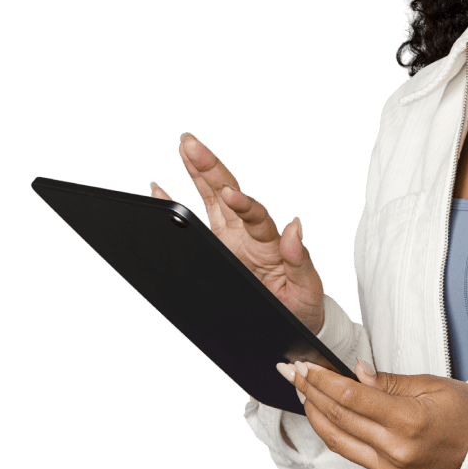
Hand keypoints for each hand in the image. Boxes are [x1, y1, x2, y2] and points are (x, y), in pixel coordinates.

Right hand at [150, 132, 325, 334]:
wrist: (293, 324)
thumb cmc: (302, 306)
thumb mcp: (307, 289)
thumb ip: (300, 260)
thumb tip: (296, 226)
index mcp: (270, 243)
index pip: (256, 216)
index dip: (243, 203)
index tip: (230, 193)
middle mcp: (249, 234)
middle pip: (228, 193)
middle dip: (210, 167)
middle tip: (192, 144)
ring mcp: (232, 238)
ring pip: (212, 198)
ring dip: (199, 172)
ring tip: (186, 146)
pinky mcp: (218, 248)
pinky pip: (197, 222)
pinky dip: (178, 205)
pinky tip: (160, 189)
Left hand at [277, 359, 467, 468]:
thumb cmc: (462, 413)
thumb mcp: (429, 385)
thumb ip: (387, 382)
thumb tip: (354, 373)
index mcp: (409, 421)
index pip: (351, 398)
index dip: (322, 380)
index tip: (303, 366)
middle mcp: (396, 451)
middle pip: (338, 419)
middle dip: (310, 393)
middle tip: (291, 373)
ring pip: (339, 442)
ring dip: (316, 416)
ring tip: (301, 393)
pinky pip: (356, 458)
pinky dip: (341, 436)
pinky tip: (330, 418)